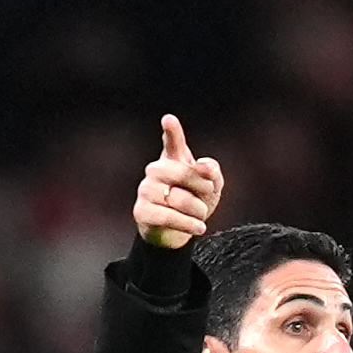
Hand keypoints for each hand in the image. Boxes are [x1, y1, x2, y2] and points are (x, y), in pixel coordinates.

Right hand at [133, 114, 224, 248]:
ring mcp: (145, 190)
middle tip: (208, 195)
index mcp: (173, 159)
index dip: (172, 131)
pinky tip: (199, 228)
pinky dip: (189, 224)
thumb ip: (212, 171)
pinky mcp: (141, 211)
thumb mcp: (211, 187)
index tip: (169, 119)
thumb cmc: (194, 203)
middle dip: (202, 187)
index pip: (172, 142)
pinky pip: (169, 217)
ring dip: (197, 210)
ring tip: (200, 216)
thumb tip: (204, 166)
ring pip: (178, 198)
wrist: (178, 233)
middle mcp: (156, 170)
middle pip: (182, 172)